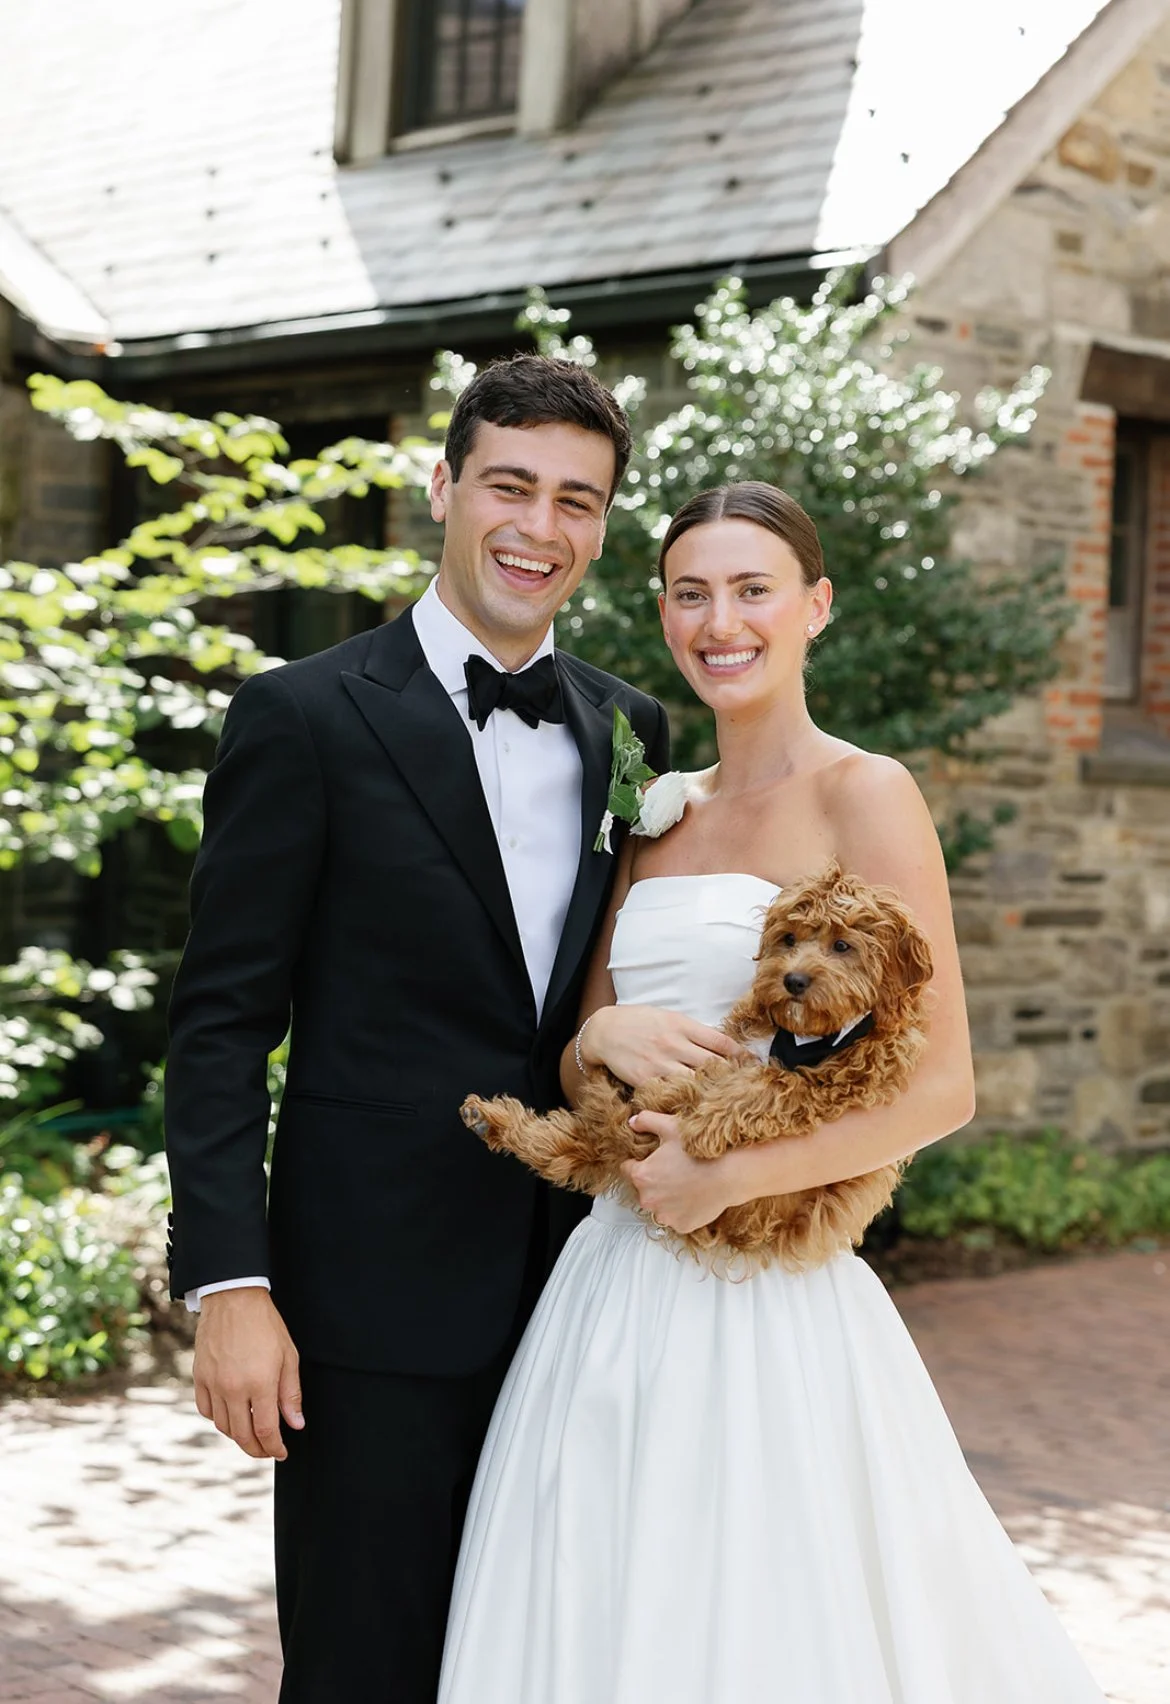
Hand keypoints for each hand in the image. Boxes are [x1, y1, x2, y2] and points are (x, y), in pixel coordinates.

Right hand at [193, 1287, 303, 1460]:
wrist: (234, 1299)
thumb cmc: (266, 1325)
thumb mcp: (289, 1356)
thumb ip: (290, 1393)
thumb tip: (295, 1424)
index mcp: (259, 1383)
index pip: (265, 1430)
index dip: (274, 1447)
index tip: (281, 1452)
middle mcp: (233, 1388)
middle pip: (242, 1435)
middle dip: (257, 1449)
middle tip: (267, 1451)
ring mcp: (213, 1384)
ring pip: (223, 1426)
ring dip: (238, 1437)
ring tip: (251, 1435)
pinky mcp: (199, 1377)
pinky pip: (206, 1410)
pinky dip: (218, 1419)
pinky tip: (230, 1416)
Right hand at [583, 1004, 746, 1088]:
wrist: (604, 1031)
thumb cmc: (639, 1021)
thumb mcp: (668, 1017)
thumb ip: (692, 1031)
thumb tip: (722, 1046)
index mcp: (681, 1025)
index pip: (720, 1041)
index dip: (741, 1054)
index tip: (754, 1064)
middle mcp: (673, 1044)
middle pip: (712, 1063)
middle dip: (731, 1076)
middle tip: (747, 1087)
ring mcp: (660, 1063)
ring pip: (695, 1081)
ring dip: (711, 1090)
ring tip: (726, 1100)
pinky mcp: (646, 1080)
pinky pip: (672, 1093)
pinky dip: (685, 1099)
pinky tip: (696, 1106)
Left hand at [621, 1110, 736, 1234]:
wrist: (728, 1175)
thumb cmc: (699, 1151)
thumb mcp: (671, 1127)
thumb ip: (646, 1121)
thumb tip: (632, 1122)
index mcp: (641, 1176)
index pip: (627, 1169)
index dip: (639, 1162)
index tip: (653, 1160)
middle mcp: (648, 1199)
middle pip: (644, 1189)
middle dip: (654, 1181)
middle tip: (674, 1171)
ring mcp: (664, 1215)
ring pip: (659, 1206)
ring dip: (667, 1198)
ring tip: (685, 1184)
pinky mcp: (680, 1226)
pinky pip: (676, 1218)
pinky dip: (682, 1210)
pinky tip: (694, 1197)